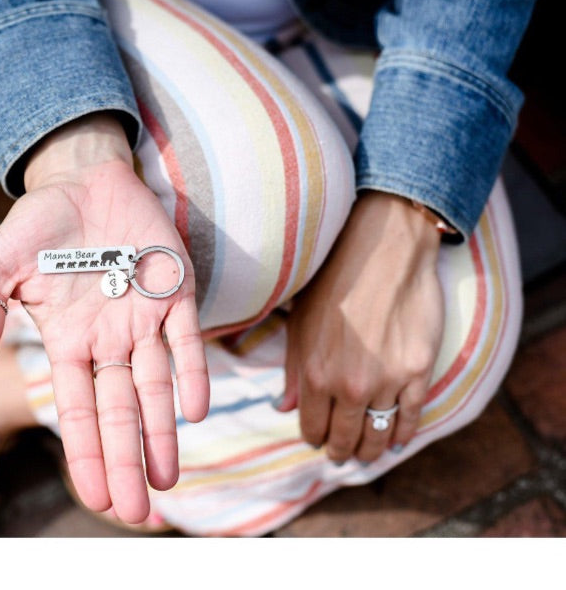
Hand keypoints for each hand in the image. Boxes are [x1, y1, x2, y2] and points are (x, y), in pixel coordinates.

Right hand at [0, 113, 208, 522]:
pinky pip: (185, 340)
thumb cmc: (39, 225)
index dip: (88, 455)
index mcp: (68, 342)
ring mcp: (143, 318)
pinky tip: (195, 409)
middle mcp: (108, 340)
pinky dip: (190, 372)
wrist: (83, 179)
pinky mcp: (174, 291)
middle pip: (119, 412)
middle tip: (137, 511)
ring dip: (161, 432)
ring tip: (167, 480)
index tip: (98, 500)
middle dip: (127, 461)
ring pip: (154, 387)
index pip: (78, 411)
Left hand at [279, 191, 443, 462]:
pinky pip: (412, 417)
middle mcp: (350, 384)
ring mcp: (388, 380)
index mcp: (315, 374)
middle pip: (345, 438)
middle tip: (342, 454)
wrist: (382, 248)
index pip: (312, 427)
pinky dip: (404, 434)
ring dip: (371, 450)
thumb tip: (284, 408)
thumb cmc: (332, 280)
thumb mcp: (299, 323)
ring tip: (367, 453)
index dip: (314, 438)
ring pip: (379, 435)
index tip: (317, 439)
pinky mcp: (419, 371)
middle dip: (341, 451)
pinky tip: (398, 440)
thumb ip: (294, 371)